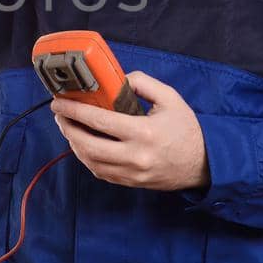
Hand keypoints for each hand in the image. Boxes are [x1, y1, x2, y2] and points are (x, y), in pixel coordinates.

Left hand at [49, 71, 209, 191]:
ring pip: (90, 162)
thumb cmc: (186, 129)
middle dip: (67, 128)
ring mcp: (132, 173)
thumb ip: (142, 83)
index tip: (59, 103)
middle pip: (87, 145)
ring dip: (74, 144)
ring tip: (69, 127)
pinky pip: (100, 172)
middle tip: (59, 115)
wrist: (204, 163)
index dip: (74, 111)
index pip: (99, 121)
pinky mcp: (131, 182)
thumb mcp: (170, 98)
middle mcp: (135, 156)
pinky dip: (87, 158)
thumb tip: (115, 80)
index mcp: (143, 133)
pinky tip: (84, 144)